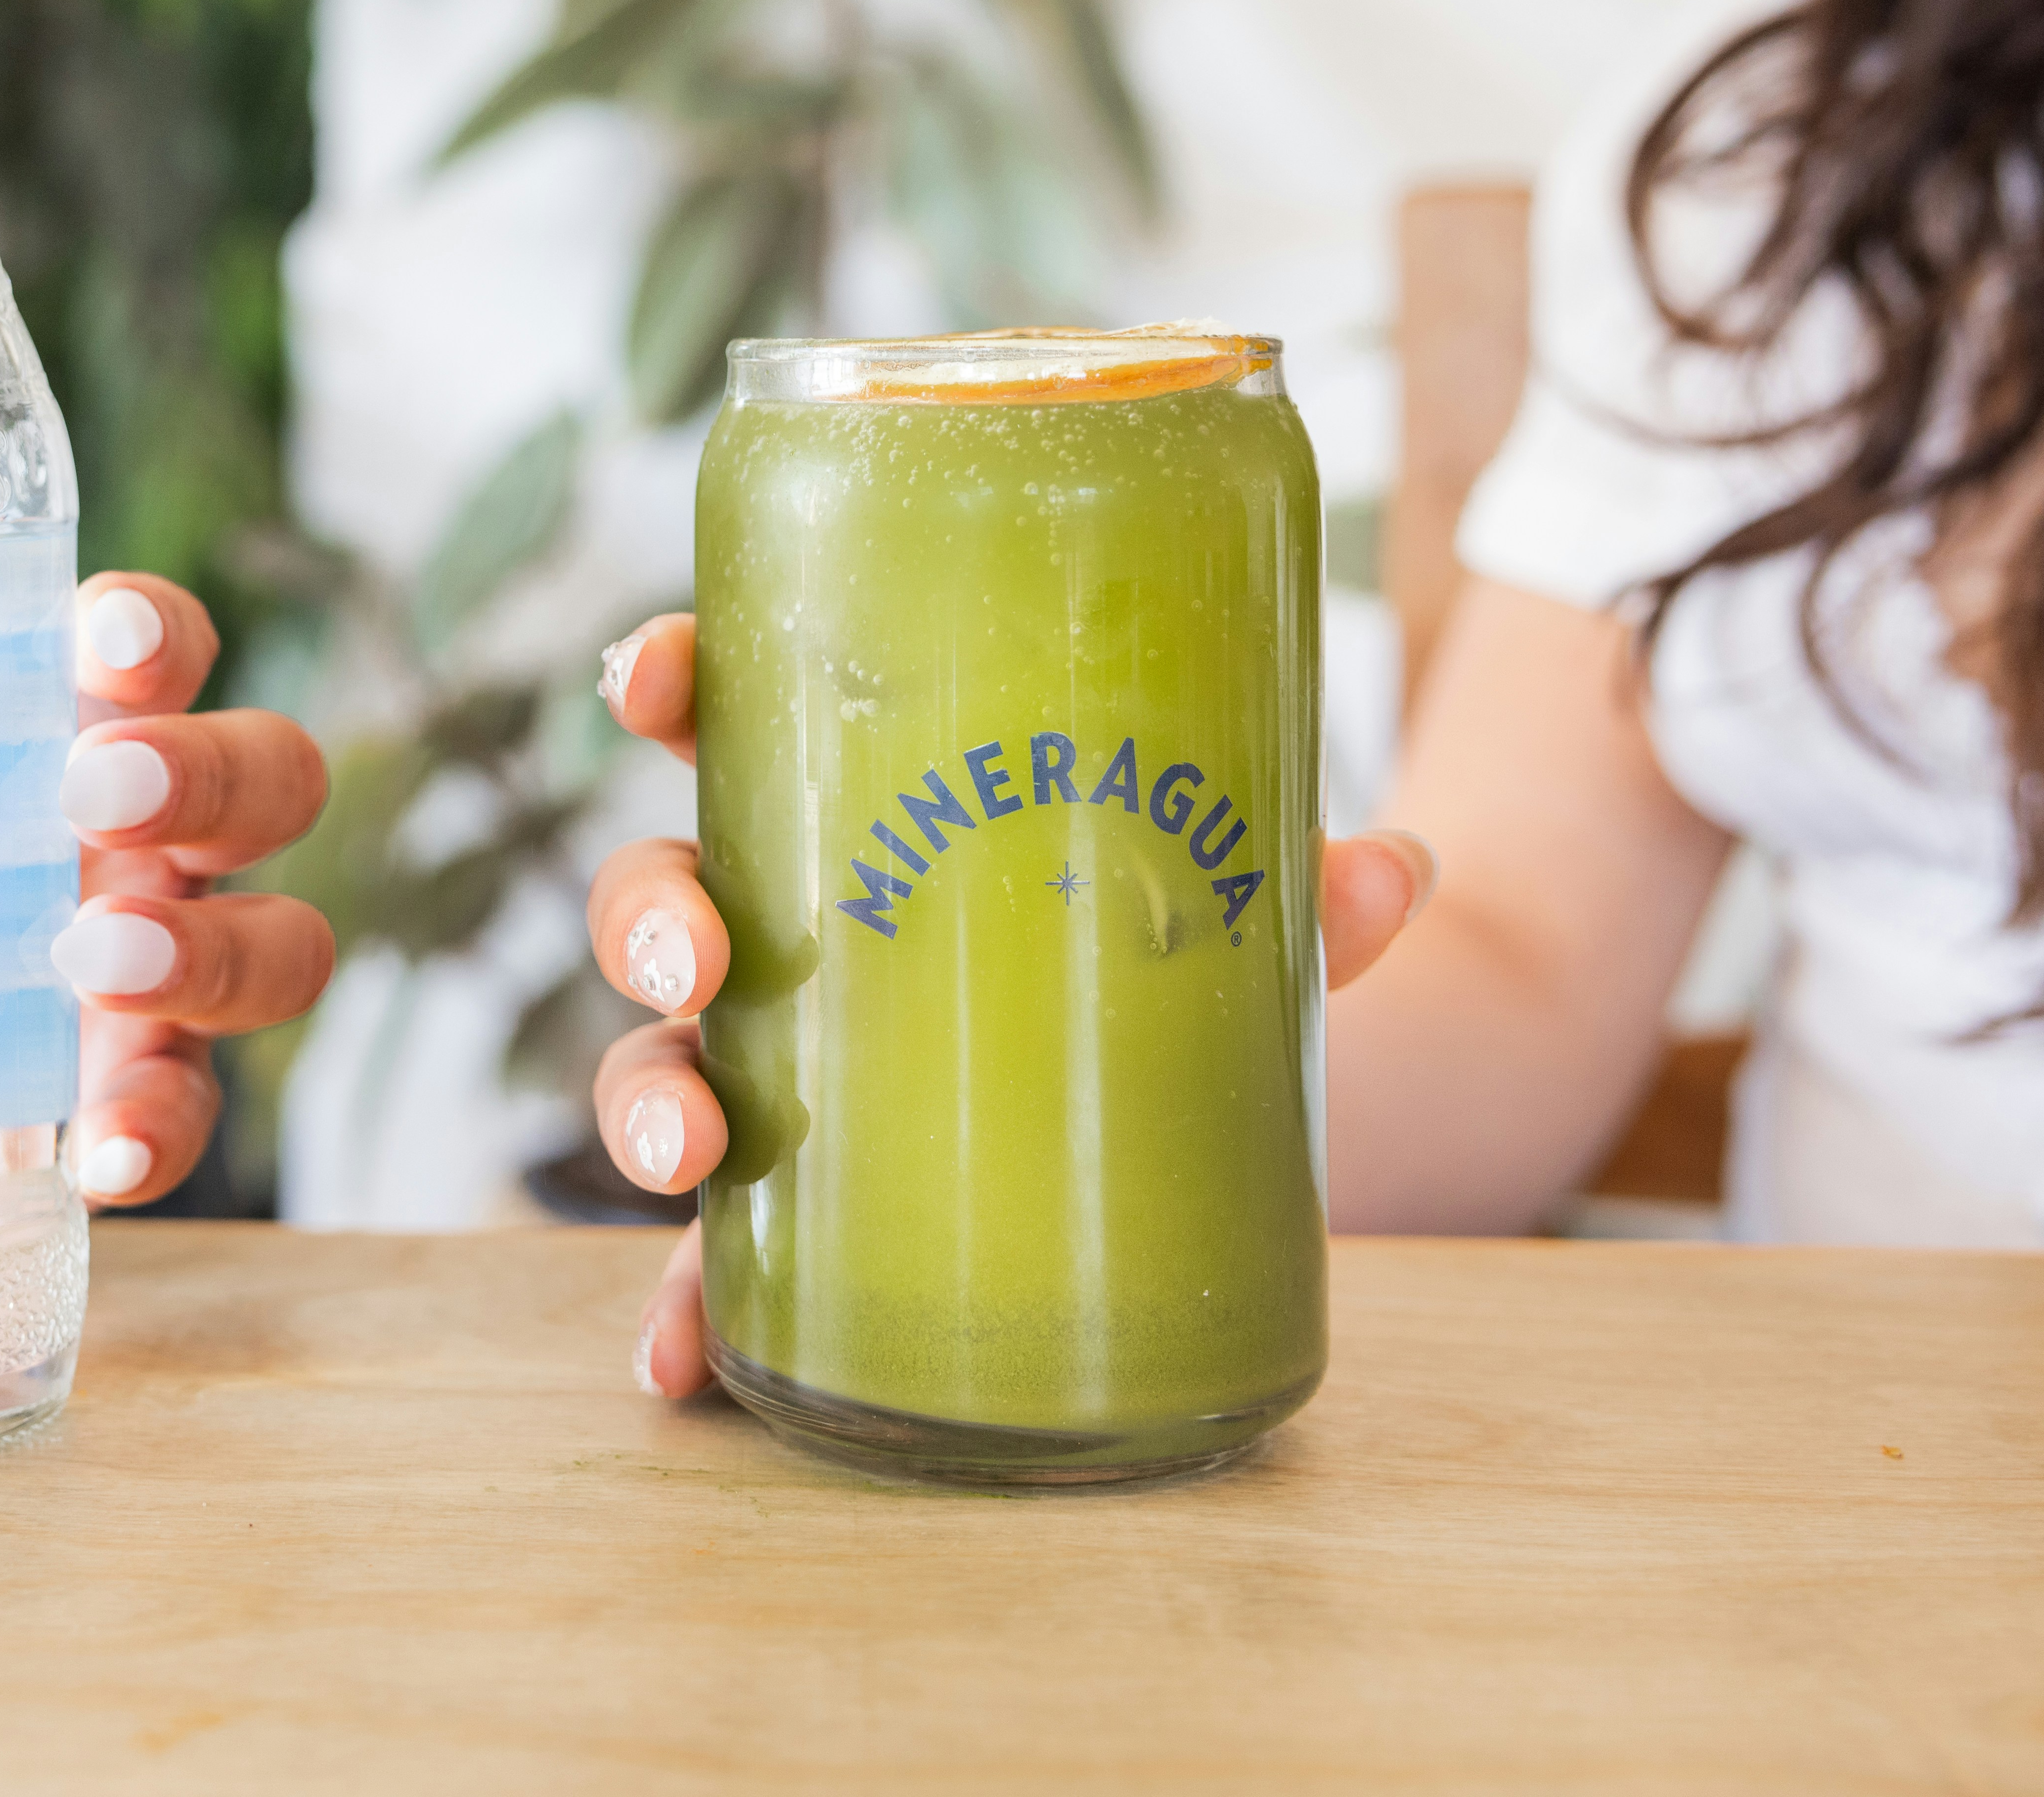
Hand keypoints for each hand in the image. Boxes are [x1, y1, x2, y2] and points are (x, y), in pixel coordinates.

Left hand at [0, 573, 333, 1210]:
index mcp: (72, 733)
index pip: (152, 647)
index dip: (148, 633)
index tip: (94, 641)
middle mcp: (156, 841)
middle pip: (268, 774)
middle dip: (204, 773)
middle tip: (96, 797)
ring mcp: (172, 968)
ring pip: (281, 941)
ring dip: (208, 948)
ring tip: (98, 965)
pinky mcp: (145, 1093)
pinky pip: (197, 1110)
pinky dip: (157, 1128)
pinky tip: (95, 1158)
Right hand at [583, 613, 1437, 1398]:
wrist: (1157, 1100)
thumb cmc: (1131, 948)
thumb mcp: (1219, 914)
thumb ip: (1291, 896)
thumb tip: (1400, 866)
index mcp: (849, 808)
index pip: (730, 716)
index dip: (670, 680)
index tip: (655, 682)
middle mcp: (784, 930)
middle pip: (662, 894)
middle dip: (646, 916)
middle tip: (698, 959)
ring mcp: (776, 1065)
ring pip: (661, 1060)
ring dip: (644, 1102)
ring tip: (688, 1150)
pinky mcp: (797, 1204)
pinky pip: (715, 1253)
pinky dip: (684, 1308)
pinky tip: (678, 1363)